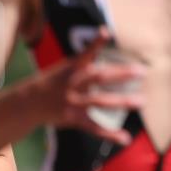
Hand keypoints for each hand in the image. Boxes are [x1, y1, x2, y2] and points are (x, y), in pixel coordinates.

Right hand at [31, 31, 145, 144]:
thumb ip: (85, 60)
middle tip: (142, 72)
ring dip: (122, 101)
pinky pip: (94, 127)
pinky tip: (125, 137)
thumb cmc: (51, 82)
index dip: (95, 43)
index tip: (106, 33)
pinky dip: (110, 134)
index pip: (85, 54)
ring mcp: (73, 102)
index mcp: (71, 69)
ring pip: (100, 101)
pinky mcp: (73, 119)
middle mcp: (73, 84)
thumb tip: (103, 38)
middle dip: (121, 74)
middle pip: (99, 77)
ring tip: (141, 101)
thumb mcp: (64, 68)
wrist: (28, 103)